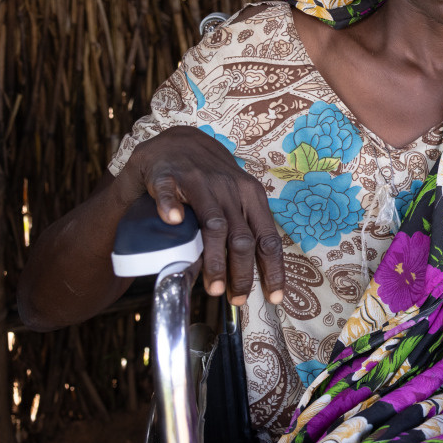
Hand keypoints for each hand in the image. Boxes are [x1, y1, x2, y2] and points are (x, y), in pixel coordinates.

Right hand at [119, 126, 284, 305]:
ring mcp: (199, 181)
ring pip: (213, 223)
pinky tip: (174, 221)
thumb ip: (241, 232)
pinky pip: (169, 191)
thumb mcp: (234, 202)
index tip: (275, 297)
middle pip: (243, 237)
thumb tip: (246, 277)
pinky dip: (171, 206)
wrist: (176, 143)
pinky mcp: (167, 175)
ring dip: (214, 257)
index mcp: (251, 197)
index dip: (273, 269)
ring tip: (212, 287)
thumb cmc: (209, 181)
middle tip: (237, 299)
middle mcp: (230, 189)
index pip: (268, 238)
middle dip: (242, 272)